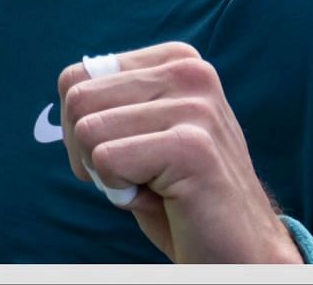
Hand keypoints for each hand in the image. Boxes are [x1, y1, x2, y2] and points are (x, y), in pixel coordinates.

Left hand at [58, 42, 300, 263]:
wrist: (241, 251)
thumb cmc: (178, 193)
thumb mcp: (139, 131)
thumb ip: (108, 101)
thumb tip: (71, 86)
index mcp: (176, 60)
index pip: (75, 77)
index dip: (77, 125)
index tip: (118, 150)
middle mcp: (190, 72)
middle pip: (77, 100)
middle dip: (85, 150)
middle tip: (132, 176)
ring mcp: (195, 108)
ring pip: (88, 131)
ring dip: (106, 173)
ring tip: (153, 186)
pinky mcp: (192, 147)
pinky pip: (107, 161)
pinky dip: (120, 191)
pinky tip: (164, 199)